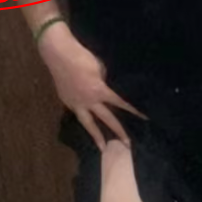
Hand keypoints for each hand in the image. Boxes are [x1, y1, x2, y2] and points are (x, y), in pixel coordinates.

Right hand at [38, 22, 146, 151]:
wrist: (58, 54)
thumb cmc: (82, 56)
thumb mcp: (100, 68)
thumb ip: (104, 82)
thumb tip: (105, 89)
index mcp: (99, 90)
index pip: (120, 103)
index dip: (132, 110)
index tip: (143, 118)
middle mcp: (88, 101)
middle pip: (106, 119)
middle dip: (117, 131)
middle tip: (127, 144)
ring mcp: (75, 103)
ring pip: (87, 124)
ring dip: (96, 136)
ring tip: (103, 148)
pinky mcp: (66, 101)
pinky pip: (78, 113)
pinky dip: (83, 117)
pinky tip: (87, 122)